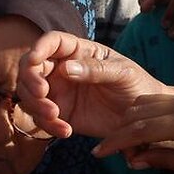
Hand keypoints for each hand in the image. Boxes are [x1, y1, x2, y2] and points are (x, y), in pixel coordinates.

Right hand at [16, 31, 173, 138]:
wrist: (144, 119)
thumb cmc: (137, 86)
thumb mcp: (123, 73)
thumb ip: (96, 69)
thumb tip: (66, 69)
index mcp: (78, 52)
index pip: (51, 43)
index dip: (38, 47)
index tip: (34, 59)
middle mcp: (62, 70)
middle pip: (30, 68)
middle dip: (30, 81)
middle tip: (43, 94)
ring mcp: (58, 93)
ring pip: (29, 94)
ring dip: (35, 105)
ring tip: (55, 116)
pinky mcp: (59, 114)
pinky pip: (41, 119)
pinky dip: (47, 126)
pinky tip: (66, 131)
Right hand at [92, 93, 173, 173]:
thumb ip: (162, 159)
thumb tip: (133, 161)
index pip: (139, 129)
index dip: (116, 143)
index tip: (98, 154)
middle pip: (137, 113)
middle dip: (119, 132)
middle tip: (110, 151)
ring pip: (146, 103)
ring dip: (131, 121)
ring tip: (127, 142)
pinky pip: (160, 101)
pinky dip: (145, 113)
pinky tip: (144, 130)